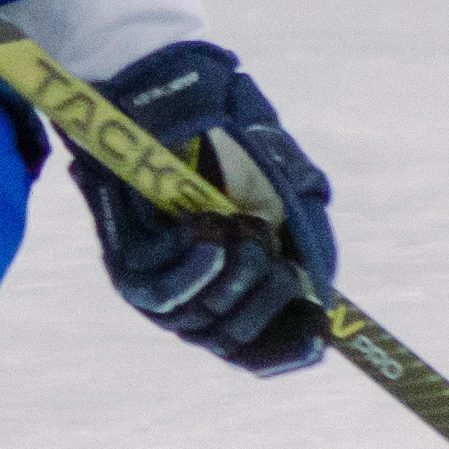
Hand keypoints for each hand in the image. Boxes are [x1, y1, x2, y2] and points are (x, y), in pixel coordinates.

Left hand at [80, 40, 338, 374]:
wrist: (171, 99)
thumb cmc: (231, 142)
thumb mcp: (288, 189)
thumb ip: (308, 241)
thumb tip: (322, 303)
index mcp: (239, 285)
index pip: (258, 349)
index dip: (285, 350)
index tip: (314, 337)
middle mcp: (197, 294)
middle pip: (234, 340)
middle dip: (266, 300)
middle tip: (272, 247)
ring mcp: (160, 282)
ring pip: (202, 320)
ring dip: (235, 275)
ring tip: (241, 223)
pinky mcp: (126, 264)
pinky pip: (160, 293)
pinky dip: (193, 273)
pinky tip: (211, 240)